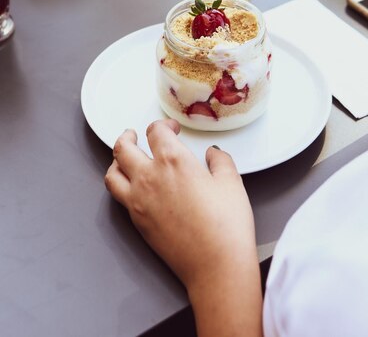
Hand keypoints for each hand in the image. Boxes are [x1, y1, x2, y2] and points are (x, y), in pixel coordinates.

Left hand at [104, 120, 257, 292]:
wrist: (215, 266)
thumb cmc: (226, 226)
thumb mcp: (231, 184)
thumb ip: (220, 161)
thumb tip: (213, 154)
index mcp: (173, 161)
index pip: (156, 131)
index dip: (163, 125)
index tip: (172, 128)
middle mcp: (149, 178)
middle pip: (123, 148)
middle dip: (127, 136)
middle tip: (134, 134)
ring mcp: (138, 201)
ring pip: (112, 173)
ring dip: (116, 161)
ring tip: (124, 158)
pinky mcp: (137, 222)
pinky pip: (119, 196)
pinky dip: (121, 185)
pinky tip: (133, 186)